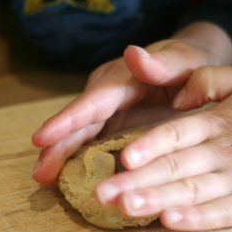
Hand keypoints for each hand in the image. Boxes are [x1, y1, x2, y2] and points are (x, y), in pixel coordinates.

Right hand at [32, 22, 231, 183]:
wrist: (192, 65)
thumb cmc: (191, 62)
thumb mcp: (185, 60)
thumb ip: (164, 62)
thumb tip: (133, 53)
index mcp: (123, 78)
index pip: (93, 101)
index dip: (68, 120)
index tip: (42, 137)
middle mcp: (108, 93)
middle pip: (79, 121)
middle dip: (57, 145)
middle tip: (39, 172)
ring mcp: (108, 109)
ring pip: (80, 133)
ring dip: (61, 154)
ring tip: (43, 178)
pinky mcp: (112, 123)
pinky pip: (92, 140)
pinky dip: (79, 157)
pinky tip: (66, 177)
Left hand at [94, 66, 231, 230]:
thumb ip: (207, 80)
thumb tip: (173, 97)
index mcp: (219, 121)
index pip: (175, 134)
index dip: (148, 145)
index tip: (122, 157)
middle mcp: (226, 150)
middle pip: (175, 167)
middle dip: (137, 181)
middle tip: (102, 192)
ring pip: (192, 192)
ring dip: (157, 201)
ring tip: (126, 208)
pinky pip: (223, 213)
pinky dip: (197, 219)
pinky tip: (170, 222)